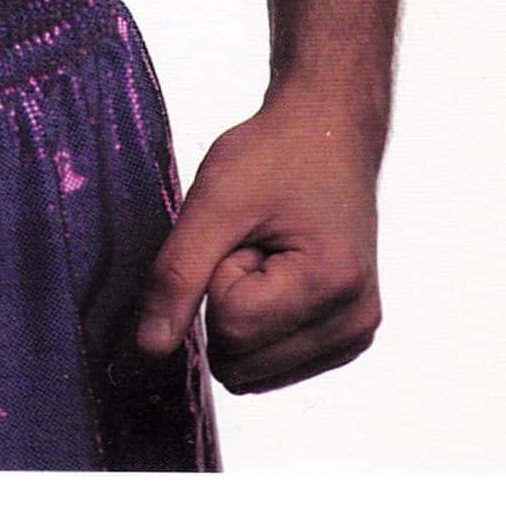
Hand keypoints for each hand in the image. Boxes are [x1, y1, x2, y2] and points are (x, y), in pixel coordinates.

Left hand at [133, 94, 380, 393]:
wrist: (327, 131)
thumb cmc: (276, 153)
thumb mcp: (215, 200)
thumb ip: (177, 275)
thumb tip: (150, 348)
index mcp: (333, 284)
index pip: (231, 327)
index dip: (217, 274)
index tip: (244, 229)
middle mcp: (355, 324)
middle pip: (241, 362)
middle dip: (228, 300)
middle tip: (254, 243)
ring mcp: (355, 336)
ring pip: (252, 374)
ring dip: (243, 314)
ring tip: (267, 255)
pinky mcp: (346, 339)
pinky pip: (270, 367)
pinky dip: (260, 325)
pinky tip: (280, 274)